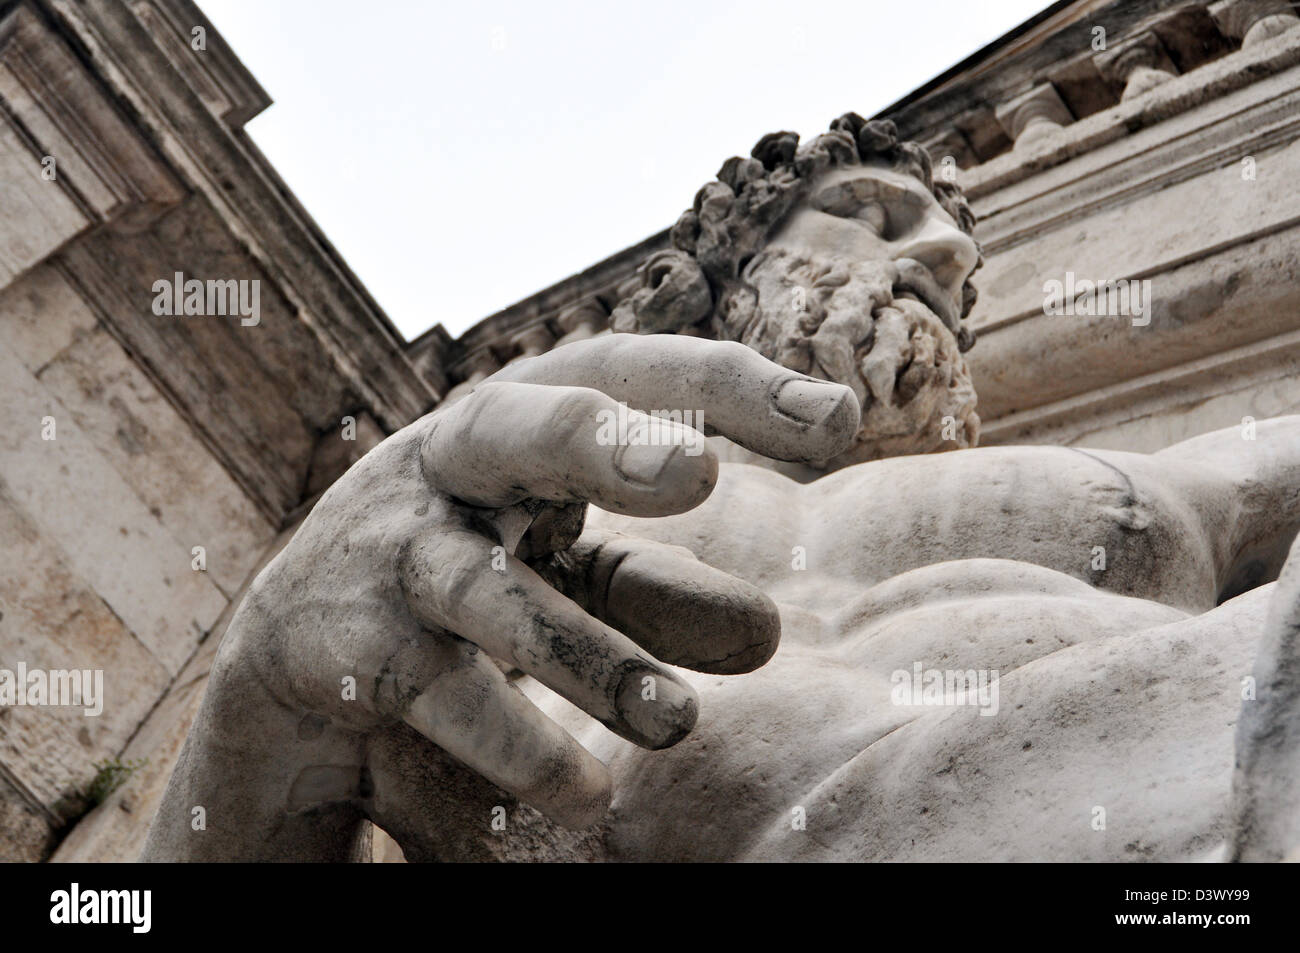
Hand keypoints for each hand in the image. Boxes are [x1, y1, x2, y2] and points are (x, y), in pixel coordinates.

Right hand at [142, 334, 857, 860]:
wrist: (299, 650)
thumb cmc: (461, 582)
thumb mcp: (565, 576)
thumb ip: (657, 595)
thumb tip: (768, 636)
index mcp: (516, 424)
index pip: (624, 375)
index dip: (724, 388)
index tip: (836, 421)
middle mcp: (447, 466)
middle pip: (520, 428)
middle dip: (603, 444)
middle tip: (695, 473)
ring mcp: (390, 550)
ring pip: (484, 592)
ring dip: (583, 659)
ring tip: (677, 724)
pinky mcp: (348, 642)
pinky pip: (437, 690)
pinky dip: (509, 740)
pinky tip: (584, 790)